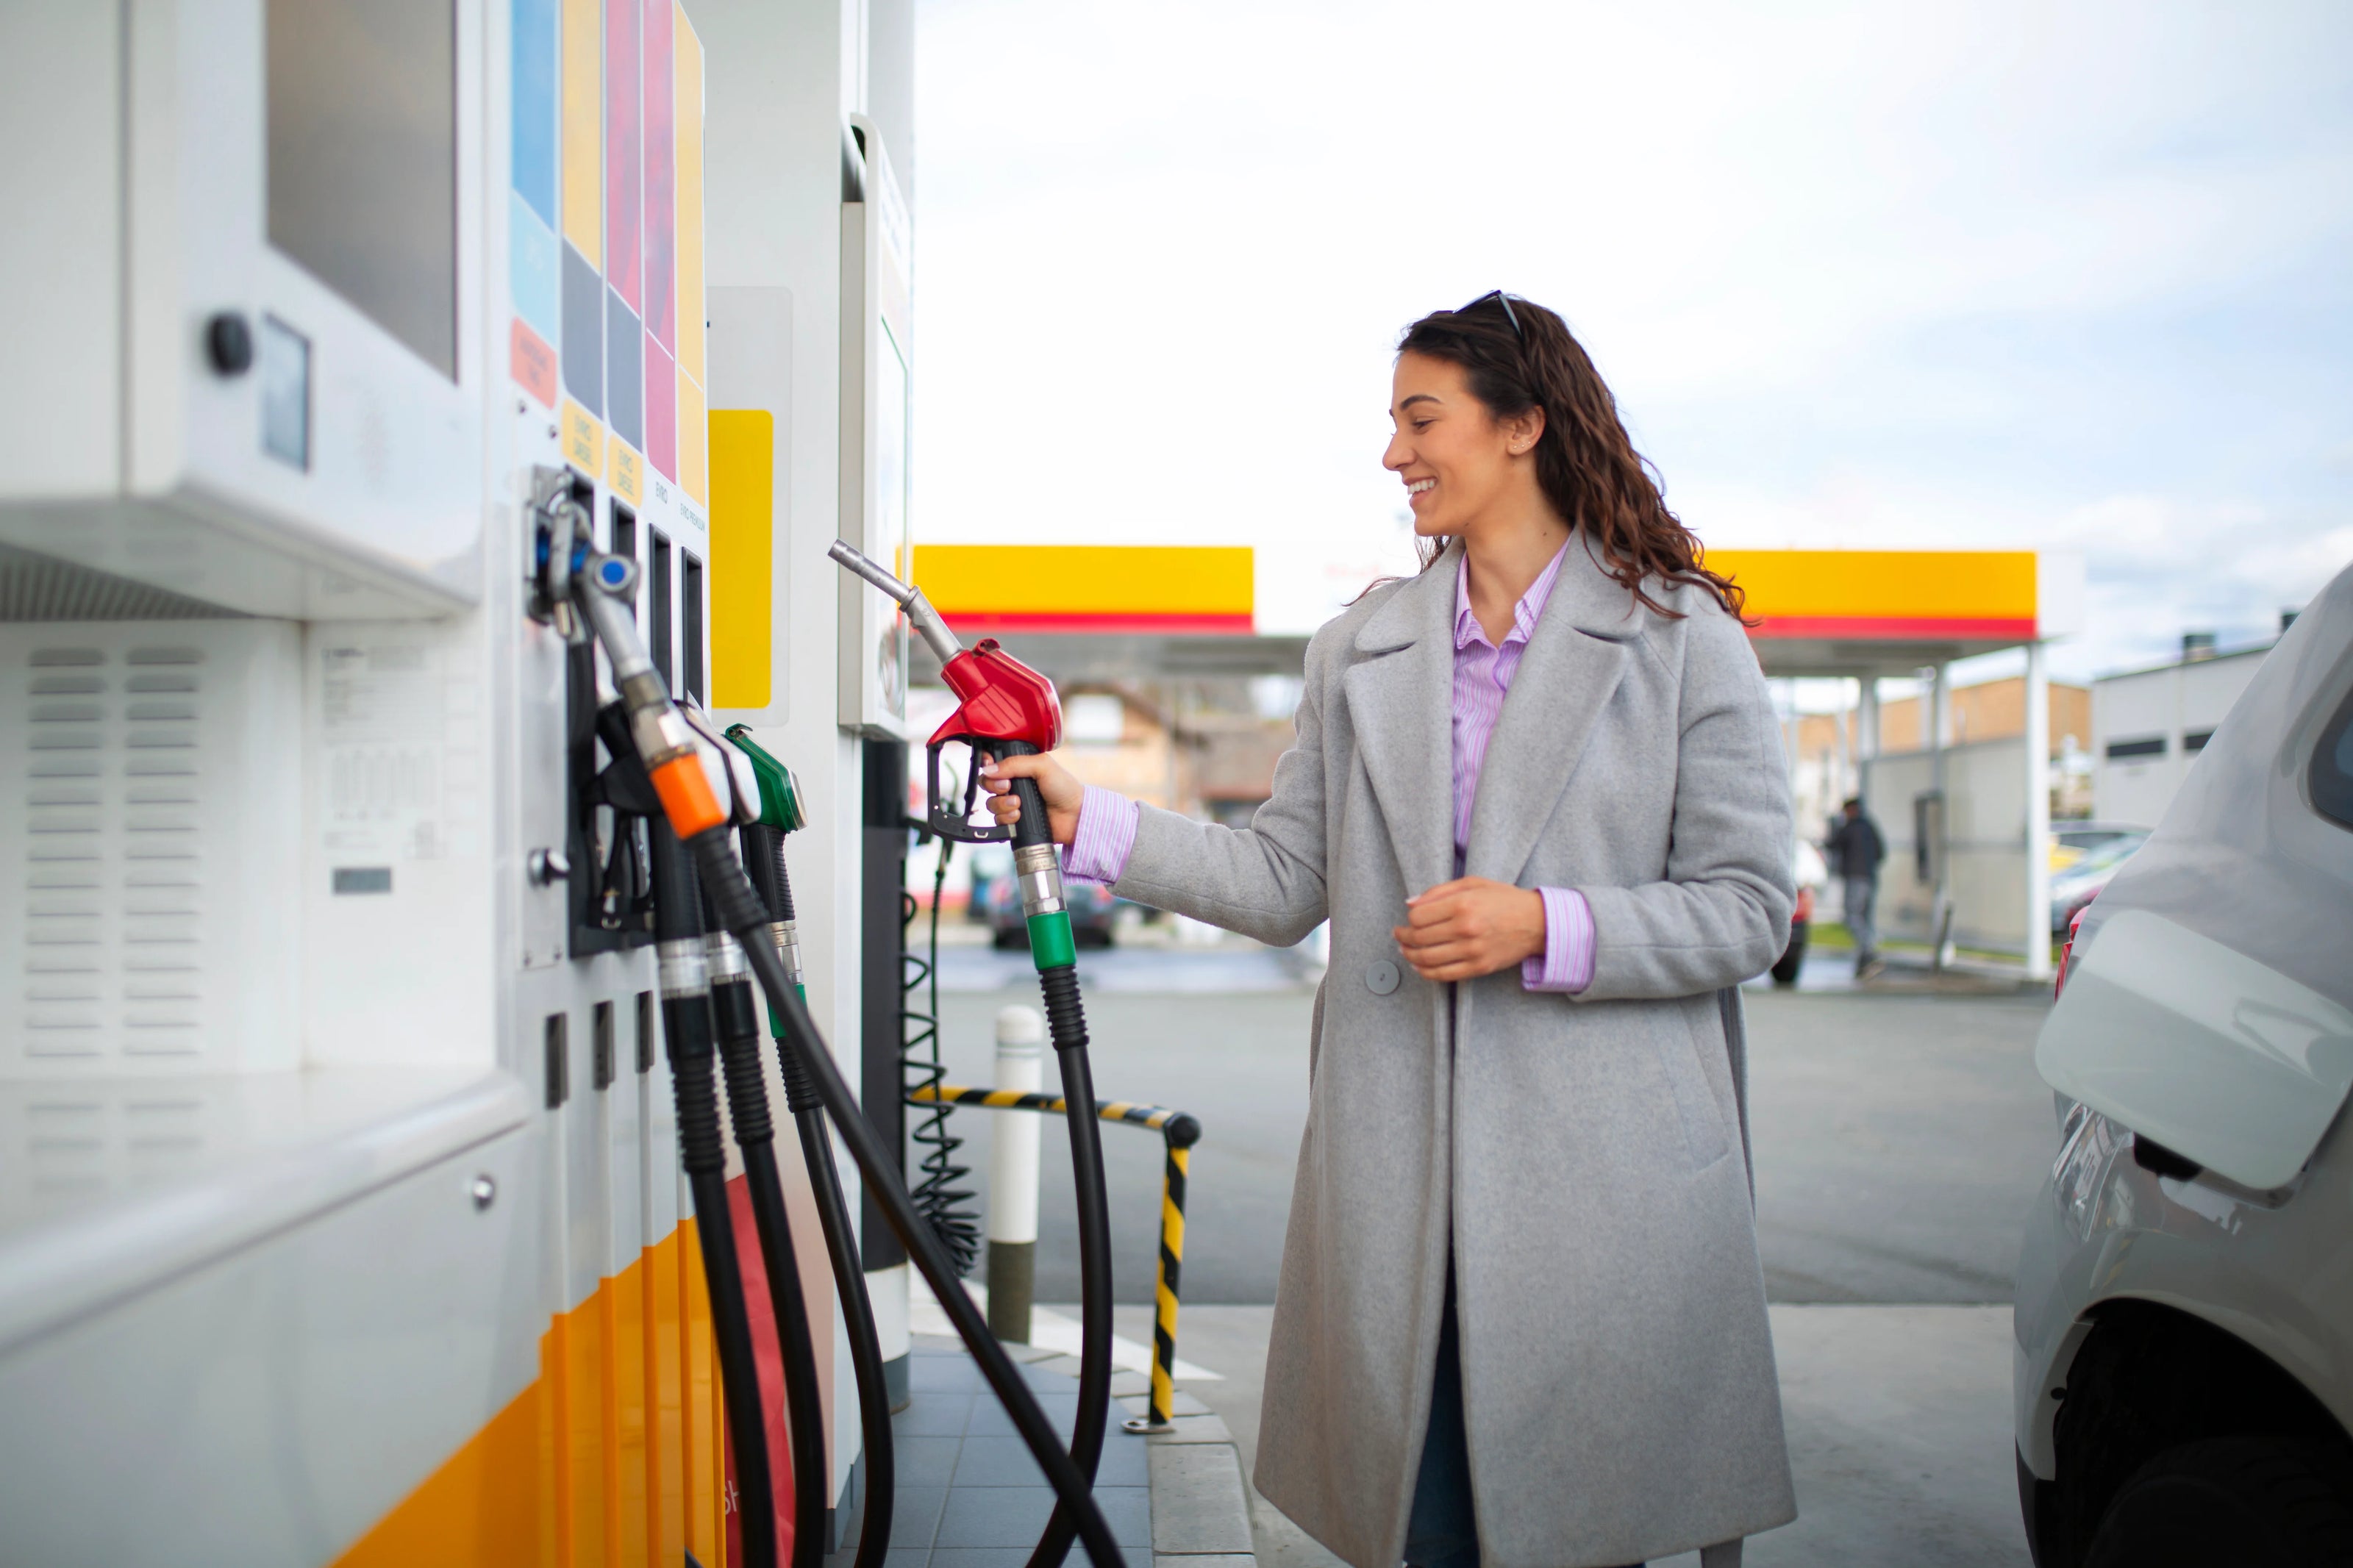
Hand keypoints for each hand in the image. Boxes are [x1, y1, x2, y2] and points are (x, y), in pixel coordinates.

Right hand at [978, 751, 1086, 846]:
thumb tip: (989, 769)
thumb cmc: (1064, 788)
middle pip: (987, 784)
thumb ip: (1015, 763)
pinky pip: (998, 821)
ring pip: (991, 804)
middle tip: (1008, 787)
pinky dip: (1005, 819)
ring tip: (1018, 805)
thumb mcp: (1042, 766)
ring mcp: (1012, 803)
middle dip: (994, 786)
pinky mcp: (1014, 821)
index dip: (987, 766)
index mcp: (1018, 767)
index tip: (990, 768)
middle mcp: (1013, 784)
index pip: (992, 764)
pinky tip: (1018, 817)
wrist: (1074, 815)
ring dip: (1002, 804)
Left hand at [1393, 877, 1546, 982]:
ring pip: (1427, 958)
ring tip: (1405, 950)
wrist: (1537, 922)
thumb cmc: (1505, 899)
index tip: (1409, 919)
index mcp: (1463, 903)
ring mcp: (1472, 950)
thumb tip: (1411, 904)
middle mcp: (1466, 928)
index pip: (1419, 916)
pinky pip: (1443, 974)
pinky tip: (1419, 965)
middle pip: (1419, 938)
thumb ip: (1439, 891)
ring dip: (1410, 955)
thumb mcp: (1473, 883)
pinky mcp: (1479, 967)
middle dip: (1403, 937)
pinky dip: (1425, 971)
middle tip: (1399, 935)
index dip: (1409, 918)